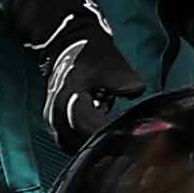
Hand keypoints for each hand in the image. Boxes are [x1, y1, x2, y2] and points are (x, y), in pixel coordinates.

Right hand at [3, 0, 142, 149]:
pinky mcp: (59, 127)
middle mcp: (57, 119)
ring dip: (98, 143)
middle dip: (108, 143)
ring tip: (121, 139)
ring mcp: (56, 125)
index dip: (112, 134)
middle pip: (84, 144)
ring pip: (79, 146)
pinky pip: (75, 142)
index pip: (91, 130)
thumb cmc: (91, 56)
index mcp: (68, 104)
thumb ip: (125, 82)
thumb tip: (137, 92)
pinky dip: (90, 141)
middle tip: (131, 141)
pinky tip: (108, 136)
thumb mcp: (112, 66)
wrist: (69, 46)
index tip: (132, 134)